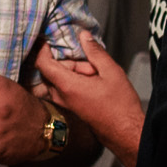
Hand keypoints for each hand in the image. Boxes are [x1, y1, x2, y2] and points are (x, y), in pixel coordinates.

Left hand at [35, 31, 143, 166]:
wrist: (124, 130)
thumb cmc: (120, 104)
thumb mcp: (111, 72)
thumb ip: (95, 52)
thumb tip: (83, 35)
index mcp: (67, 86)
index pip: (43, 63)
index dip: (43, 49)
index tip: (49, 39)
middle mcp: (60, 95)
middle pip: (53, 69)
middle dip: (71, 62)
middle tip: (93, 67)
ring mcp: (63, 103)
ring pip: (59, 78)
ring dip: (75, 72)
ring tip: (97, 77)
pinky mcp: (69, 106)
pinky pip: (64, 87)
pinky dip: (75, 80)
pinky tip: (93, 83)